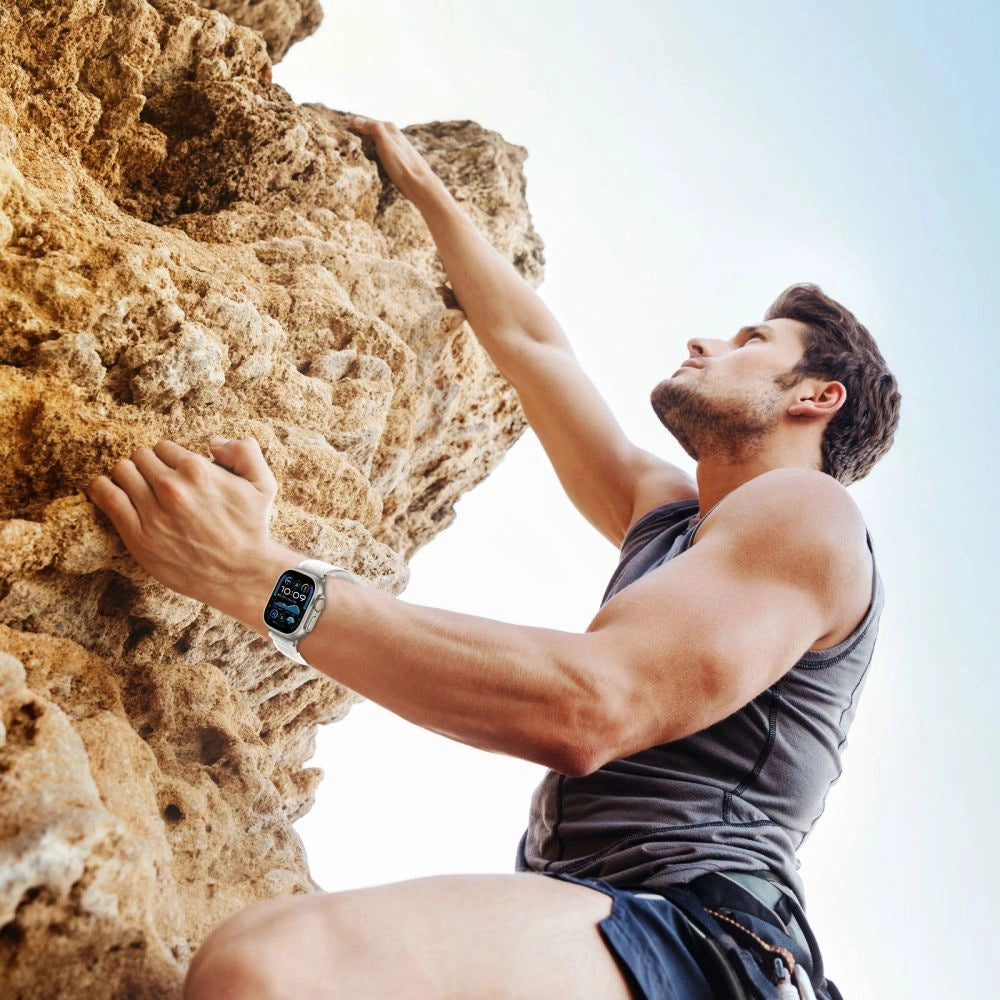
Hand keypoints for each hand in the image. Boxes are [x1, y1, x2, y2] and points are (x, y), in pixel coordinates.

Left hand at [83, 437, 291, 617]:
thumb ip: (244, 452)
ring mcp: (153, 512)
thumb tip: (214, 442)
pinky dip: (101, 487)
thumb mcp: (264, 484)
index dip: (167, 458)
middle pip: (139, 457)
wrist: (242, 574)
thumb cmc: (252, 529)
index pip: (163, 447)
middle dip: (147, 466)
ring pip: (121, 471)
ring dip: (126, 476)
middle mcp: (173, 488)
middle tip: (154, 481)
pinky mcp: (138, 535)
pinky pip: (107, 497)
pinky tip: (106, 489)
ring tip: (134, 488)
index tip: (171, 472)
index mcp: (198, 470)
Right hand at [348, 115, 442, 203]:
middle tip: (341, 142)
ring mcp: (395, 148)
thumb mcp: (385, 142)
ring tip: (350, 151)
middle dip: (357, 135)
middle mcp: (393, 135)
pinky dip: (370, 155)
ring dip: (363, 145)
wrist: (420, 185)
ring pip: (374, 143)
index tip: (338, 132)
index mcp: (389, 128)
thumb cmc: (402, 164)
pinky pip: (379, 153)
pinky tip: (367, 162)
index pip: (365, 121)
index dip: (352, 126)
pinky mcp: (396, 161)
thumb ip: (373, 128)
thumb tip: (355, 120)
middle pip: (370, 131)